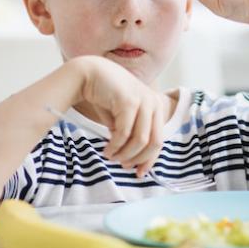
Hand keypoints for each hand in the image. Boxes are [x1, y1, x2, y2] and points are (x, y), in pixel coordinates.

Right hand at [74, 57, 168, 177]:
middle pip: (154, 143)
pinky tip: (106, 150)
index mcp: (156, 106)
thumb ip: (130, 135)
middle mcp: (154, 102)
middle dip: (138, 158)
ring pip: (140, 141)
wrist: (89, 74)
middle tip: (122, 165)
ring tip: (111, 157)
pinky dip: (115, 146)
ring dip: (124, 154)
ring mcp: (144, 100)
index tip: (139, 173)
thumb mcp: (122, 119)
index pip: (159, 139)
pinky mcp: (130, 101)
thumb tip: (133, 160)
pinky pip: (124, 133)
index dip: (150, 159)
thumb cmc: (105, 97)